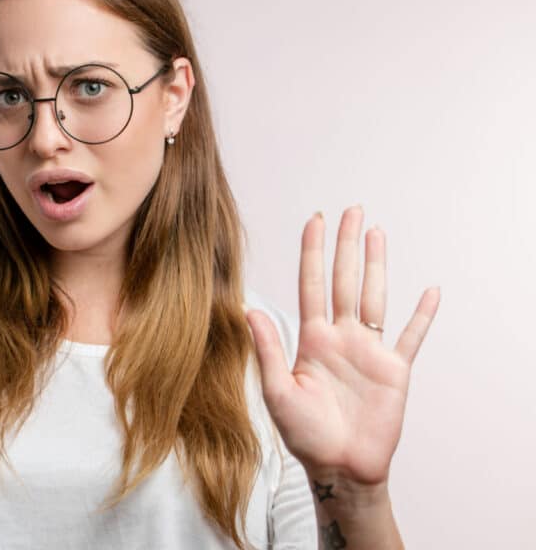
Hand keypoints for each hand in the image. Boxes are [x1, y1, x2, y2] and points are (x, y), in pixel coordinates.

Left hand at [246, 205, 439, 484]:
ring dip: (377, 265)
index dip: (313, 252)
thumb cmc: (304, 435)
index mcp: (311, 339)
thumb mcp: (278, 392)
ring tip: (377, 232)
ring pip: (375, 297)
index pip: (311, 284)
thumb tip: (248, 308)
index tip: (314, 220)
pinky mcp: (394, 370)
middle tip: (350, 210)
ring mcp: (368, 351)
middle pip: (345, 280)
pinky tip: (430, 291)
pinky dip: (422, 315)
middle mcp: (340, 337)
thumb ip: (268, 349)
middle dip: (346, 245)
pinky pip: (411, 336)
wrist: (339, 468)